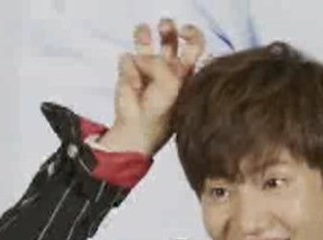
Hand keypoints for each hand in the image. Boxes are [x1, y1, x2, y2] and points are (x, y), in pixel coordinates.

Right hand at [97, 19, 205, 155]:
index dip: (192, 34)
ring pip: (145, 41)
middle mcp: (168, 68)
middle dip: (168, 29)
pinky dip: (130, 73)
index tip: (184, 32)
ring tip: (144, 36)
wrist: (139, 129)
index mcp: (186, 73)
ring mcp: (147, 69)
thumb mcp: (170, 86)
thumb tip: (142, 56)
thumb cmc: (163, 113)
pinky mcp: (129, 71)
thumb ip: (160, 64)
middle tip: (164, 27)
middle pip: (170, 38)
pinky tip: (134, 88)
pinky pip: (129, 59)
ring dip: (144, 35)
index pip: (194, 46)